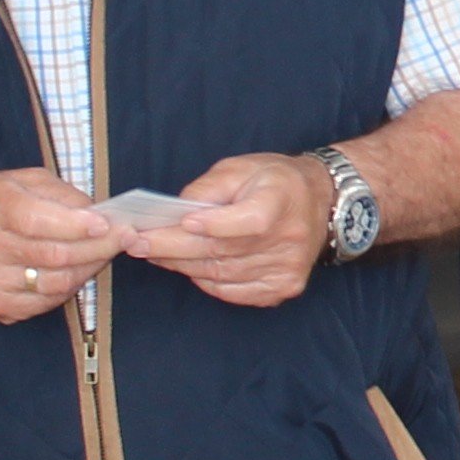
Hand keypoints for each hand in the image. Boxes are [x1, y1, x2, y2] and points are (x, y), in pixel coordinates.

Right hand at [0, 168, 124, 322]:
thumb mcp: (20, 181)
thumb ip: (60, 194)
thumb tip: (100, 215)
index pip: (36, 220)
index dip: (76, 224)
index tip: (107, 223)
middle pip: (54, 255)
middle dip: (98, 247)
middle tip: (124, 237)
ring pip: (56, 282)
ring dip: (89, 268)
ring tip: (104, 252)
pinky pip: (46, 302)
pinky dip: (69, 287)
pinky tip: (77, 270)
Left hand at [122, 149, 332, 308]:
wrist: (322, 202)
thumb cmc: (275, 181)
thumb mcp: (241, 168)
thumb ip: (209, 189)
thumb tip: (176, 214)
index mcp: (281, 202)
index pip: (247, 221)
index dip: (212, 225)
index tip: (179, 222)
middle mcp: (289, 240)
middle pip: (223, 251)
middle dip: (173, 248)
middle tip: (137, 243)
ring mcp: (286, 269)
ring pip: (221, 274)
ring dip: (181, 266)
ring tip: (152, 253)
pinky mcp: (282, 288)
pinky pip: (233, 291)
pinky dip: (206, 281)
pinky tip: (186, 267)